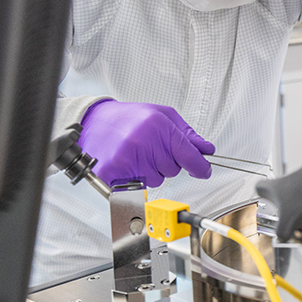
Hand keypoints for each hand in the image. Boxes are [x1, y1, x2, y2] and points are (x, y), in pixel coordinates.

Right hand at [78, 100, 214, 186]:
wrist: (95, 121)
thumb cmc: (129, 117)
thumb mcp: (163, 115)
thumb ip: (187, 134)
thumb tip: (206, 149)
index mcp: (158, 125)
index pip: (188, 154)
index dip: (200, 166)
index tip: (203, 170)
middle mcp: (143, 142)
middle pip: (173, 170)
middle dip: (167, 162)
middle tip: (152, 148)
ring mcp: (128, 159)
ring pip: (157, 180)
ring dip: (152, 171)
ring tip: (138, 154)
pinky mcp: (114, 173)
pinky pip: (139, 186)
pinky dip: (137, 178)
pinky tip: (129, 163)